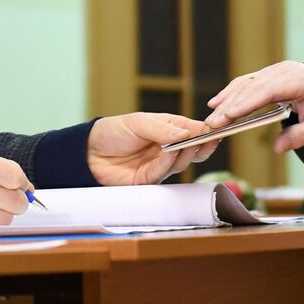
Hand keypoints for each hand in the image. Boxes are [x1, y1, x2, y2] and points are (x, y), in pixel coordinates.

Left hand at [87, 113, 217, 184]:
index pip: (193, 130)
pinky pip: (164, 172)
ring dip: (187, 152)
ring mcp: (159, 165)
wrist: (88, 152)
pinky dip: (169, 162)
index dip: (206, 131)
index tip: (216, 129)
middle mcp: (168, 148)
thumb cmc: (113, 132)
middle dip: (204, 145)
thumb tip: (187, 133)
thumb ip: (162, 129)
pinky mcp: (149, 180)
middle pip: (193, 149)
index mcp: (168, 129)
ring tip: (190, 143)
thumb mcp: (138, 123)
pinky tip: (171, 152)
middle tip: (211, 139)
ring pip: (182, 162)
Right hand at [206, 61, 303, 153]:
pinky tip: (218, 103)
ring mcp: (277, 71)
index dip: (246, 103)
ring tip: (211, 117)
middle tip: (213, 124)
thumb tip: (278, 148)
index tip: (228, 116)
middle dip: (230, 105)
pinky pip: (249, 83)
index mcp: (301, 80)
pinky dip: (233, 93)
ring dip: (227, 99)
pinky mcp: (272, 75)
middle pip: (252, 86)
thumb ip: (302, 136)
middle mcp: (286, 71)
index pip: (268, 90)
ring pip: (246, 83)